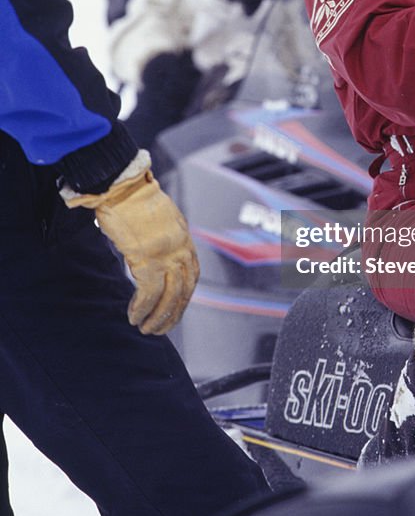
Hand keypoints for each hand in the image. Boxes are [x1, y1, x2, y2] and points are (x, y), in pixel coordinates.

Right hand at [62, 153, 198, 334]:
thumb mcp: (158, 217)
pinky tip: (134, 317)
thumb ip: (162, 236)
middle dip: (173, 313)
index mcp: (183, 237)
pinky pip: (148, 292)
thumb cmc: (132, 197)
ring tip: (146, 329)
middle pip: (184, 289)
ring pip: (169, 295)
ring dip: (158, 317)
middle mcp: (180, 247)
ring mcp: (165, 253)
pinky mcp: (147, 258)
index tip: (175, 310)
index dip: (184, 296)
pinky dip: (142, 308)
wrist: (122, 185)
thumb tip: (154, 250)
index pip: (192, 275)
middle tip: (160, 330)